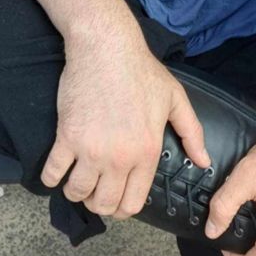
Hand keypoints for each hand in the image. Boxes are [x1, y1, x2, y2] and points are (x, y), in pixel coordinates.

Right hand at [40, 15, 210, 218]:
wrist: (107, 47)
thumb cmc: (141, 70)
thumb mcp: (175, 98)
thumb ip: (192, 132)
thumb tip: (204, 161)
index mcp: (146, 151)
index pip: (132, 203)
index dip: (123, 208)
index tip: (117, 199)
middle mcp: (119, 158)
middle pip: (104, 204)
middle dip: (99, 203)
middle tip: (96, 190)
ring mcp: (90, 149)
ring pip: (78, 193)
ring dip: (77, 192)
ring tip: (78, 181)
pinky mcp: (66, 137)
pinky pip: (53, 173)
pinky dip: (51, 178)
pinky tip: (56, 172)